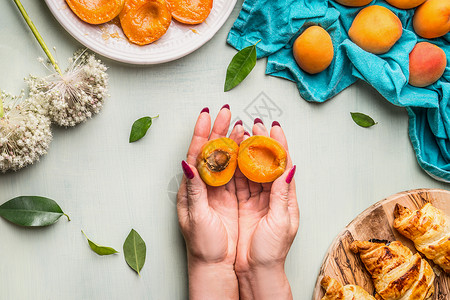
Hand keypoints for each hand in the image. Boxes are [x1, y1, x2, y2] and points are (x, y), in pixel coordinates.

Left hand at [177, 106, 243, 299]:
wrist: (217, 265)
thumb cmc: (203, 245)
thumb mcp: (196, 217)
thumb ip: (194, 189)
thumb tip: (188, 163)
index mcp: (192, 188)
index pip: (196, 154)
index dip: (201, 133)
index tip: (206, 115)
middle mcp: (205, 186)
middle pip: (212, 152)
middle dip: (218, 130)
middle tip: (226, 112)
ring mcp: (220, 191)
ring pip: (227, 160)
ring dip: (232, 141)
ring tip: (240, 124)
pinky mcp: (233, 198)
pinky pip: (239, 173)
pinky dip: (244, 158)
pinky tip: (249, 147)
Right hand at [234, 120, 298, 299]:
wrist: (254, 271)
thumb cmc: (271, 251)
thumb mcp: (281, 221)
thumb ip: (282, 195)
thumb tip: (289, 169)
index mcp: (285, 198)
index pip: (284, 164)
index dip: (279, 145)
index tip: (274, 127)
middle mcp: (271, 195)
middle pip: (266, 162)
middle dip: (261, 142)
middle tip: (255, 124)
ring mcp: (255, 199)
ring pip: (250, 169)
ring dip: (246, 151)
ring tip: (241, 133)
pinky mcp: (240, 204)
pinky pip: (237, 181)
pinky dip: (234, 167)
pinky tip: (230, 155)